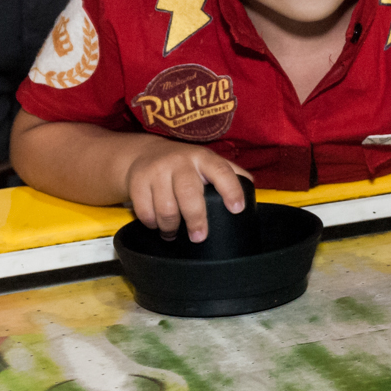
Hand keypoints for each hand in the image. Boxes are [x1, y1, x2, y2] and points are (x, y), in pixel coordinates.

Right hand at [124, 139, 249, 242]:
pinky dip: (152, 224)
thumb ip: (231, 175)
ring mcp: (157, 171)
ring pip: (166, 208)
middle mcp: (180, 162)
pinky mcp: (137, 181)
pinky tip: (158, 224)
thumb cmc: (186, 164)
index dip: (231, 190)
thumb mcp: (208, 162)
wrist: (145, 153)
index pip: (221, 171)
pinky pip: (145, 212)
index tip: (237, 209)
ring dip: (171, 228)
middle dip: (196, 219)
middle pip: (189, 194)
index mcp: (204, 158)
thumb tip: (252, 193)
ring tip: (174, 234)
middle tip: (199, 237)